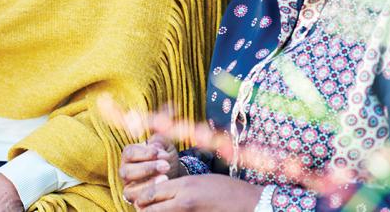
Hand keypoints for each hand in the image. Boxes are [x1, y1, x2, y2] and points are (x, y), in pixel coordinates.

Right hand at [120, 134, 185, 204]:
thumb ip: (159, 141)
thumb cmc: (166, 158)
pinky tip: (162, 188)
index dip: (145, 153)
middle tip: (165, 165)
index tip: (161, 153)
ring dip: (148, 184)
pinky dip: (149, 196)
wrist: (175, 174)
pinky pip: (137, 202)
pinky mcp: (136, 200)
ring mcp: (129, 187)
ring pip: (129, 190)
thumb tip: (154, 146)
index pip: (129, 153)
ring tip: (165, 177)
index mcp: (129, 155)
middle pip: (126, 172)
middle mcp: (125, 171)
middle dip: (146, 169)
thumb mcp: (165, 145)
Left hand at [132, 175, 262, 211]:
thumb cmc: (226, 189)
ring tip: (157, 210)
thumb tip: (160, 190)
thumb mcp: (199, 180)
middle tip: (144, 207)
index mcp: (184, 186)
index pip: (151, 193)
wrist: (249, 204)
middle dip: (144, 209)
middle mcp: (183, 202)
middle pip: (150, 210)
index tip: (140, 198)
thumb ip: (179, 186)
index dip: (142, 196)